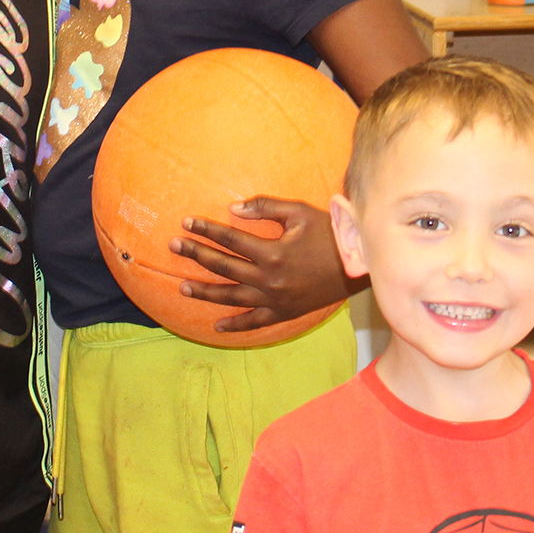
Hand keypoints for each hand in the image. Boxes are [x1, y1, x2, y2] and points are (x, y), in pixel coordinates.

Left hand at [171, 196, 355, 332]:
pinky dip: (235, 325)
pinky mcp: (284, 312)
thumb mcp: (300, 213)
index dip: (206, 229)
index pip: (229, 239)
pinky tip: (216, 326)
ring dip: (204, 291)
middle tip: (174, 245)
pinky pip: (255, 322)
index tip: (186, 222)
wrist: (359, 266)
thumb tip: (233, 207)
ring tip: (182, 286)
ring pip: (231, 296)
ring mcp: (275, 299)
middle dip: (196, 254)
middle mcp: (269, 278)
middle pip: (223, 266)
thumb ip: (266, 207)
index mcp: (272, 252)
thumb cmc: (330, 234)